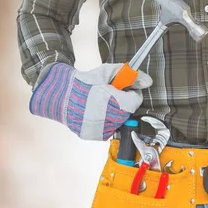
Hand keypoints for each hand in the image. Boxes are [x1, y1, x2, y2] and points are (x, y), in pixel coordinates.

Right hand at [29, 62, 152, 139]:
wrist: (59, 95)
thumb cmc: (84, 82)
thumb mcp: (106, 72)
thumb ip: (129, 76)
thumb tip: (147, 81)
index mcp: (112, 101)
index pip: (135, 101)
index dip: (131, 93)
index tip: (123, 89)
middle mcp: (107, 118)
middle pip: (127, 112)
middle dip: (122, 103)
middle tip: (109, 95)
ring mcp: (100, 129)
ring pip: (118, 122)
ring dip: (114, 113)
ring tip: (100, 103)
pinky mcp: (93, 135)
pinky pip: (107, 129)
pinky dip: (105, 121)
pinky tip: (94, 112)